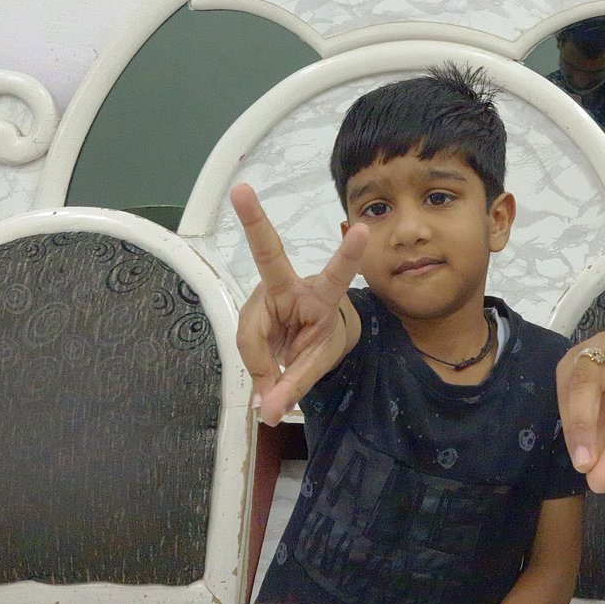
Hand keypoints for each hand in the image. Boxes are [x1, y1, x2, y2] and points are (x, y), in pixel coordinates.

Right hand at [230, 183, 367, 425]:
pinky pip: (245, 343)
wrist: (312, 339)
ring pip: (251, 334)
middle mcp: (290, 284)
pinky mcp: (250, 309)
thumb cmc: (320, 339)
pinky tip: (266, 373)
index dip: (348, 254)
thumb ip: (295, 385)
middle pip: (267, 256)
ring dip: (264, 365)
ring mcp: (266, 293)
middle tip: (241, 191)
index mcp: (322, 294)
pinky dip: (256, 367)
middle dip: (254, 221)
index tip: (362, 229)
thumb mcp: (317, 363)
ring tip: (280, 379)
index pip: (337, 274)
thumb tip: (266, 412)